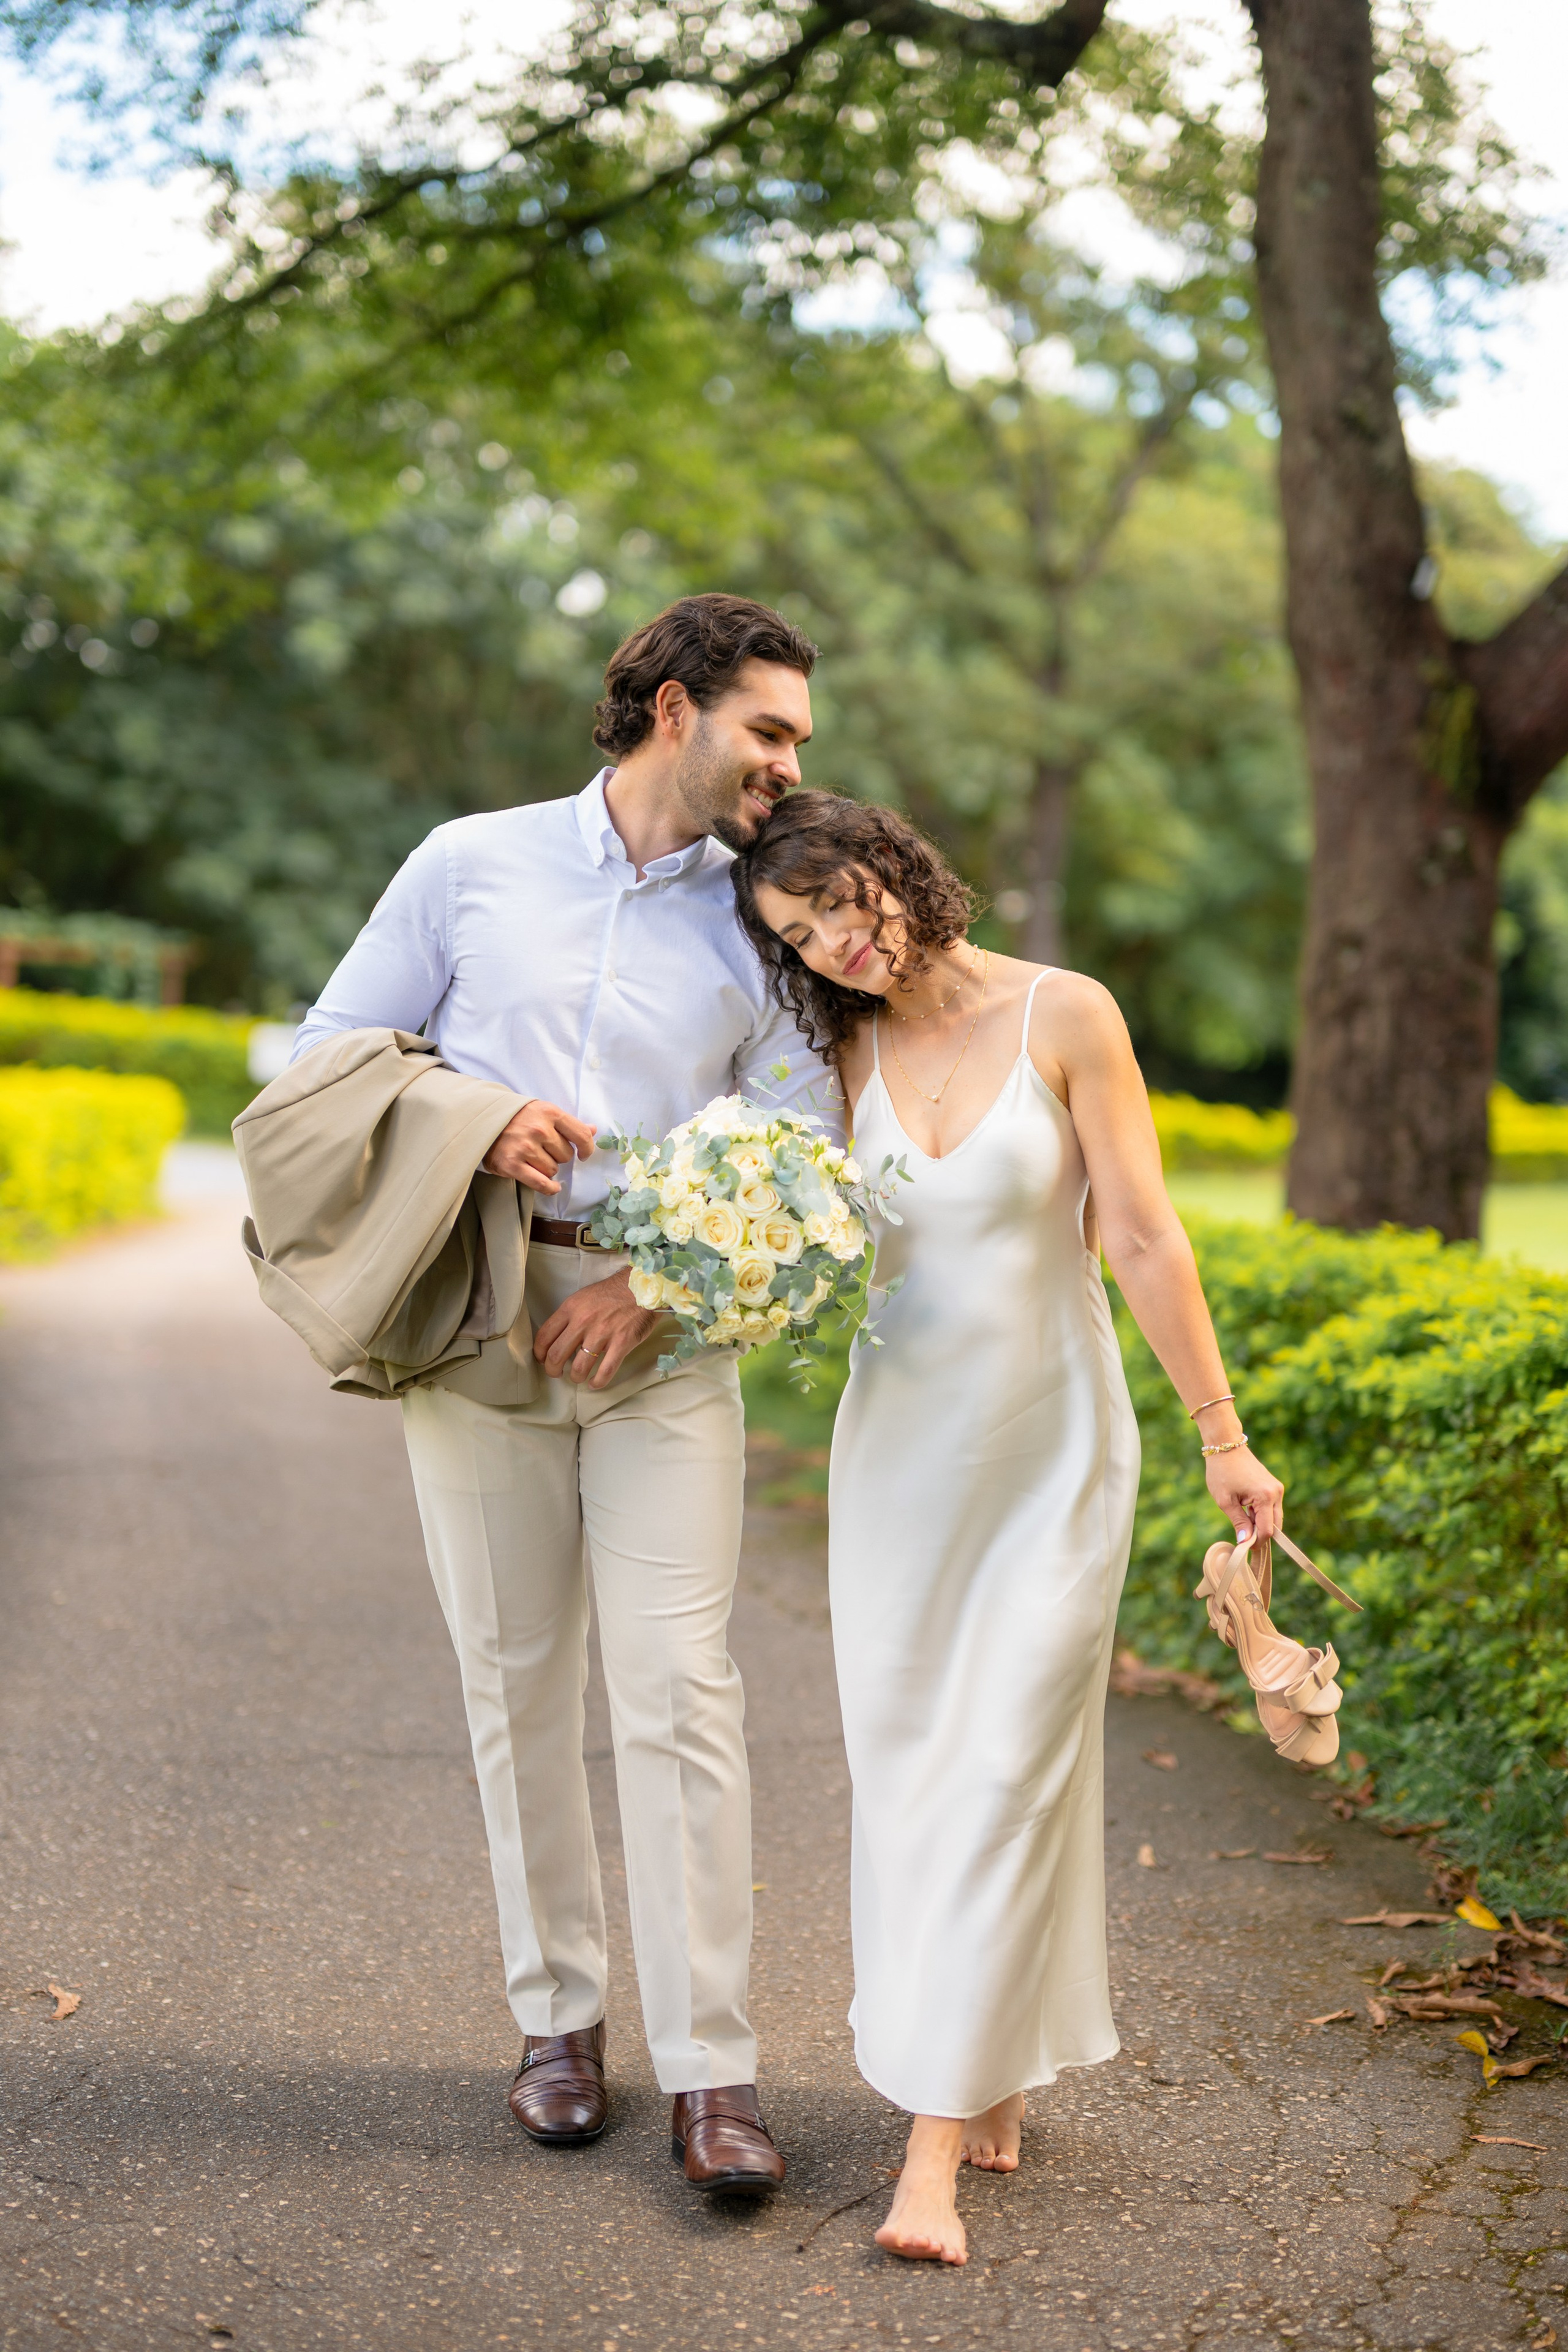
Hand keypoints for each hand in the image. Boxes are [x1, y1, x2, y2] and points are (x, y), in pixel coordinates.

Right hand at [484, 1099, 597, 1193]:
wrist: (483, 1122)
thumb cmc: (517, 1118)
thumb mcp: (543, 1112)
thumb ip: (568, 1123)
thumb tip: (593, 1129)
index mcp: (549, 1113)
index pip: (581, 1135)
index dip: (587, 1148)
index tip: (584, 1154)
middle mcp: (538, 1129)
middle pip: (566, 1155)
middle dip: (558, 1155)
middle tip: (543, 1149)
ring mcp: (525, 1147)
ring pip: (553, 1169)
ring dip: (547, 1168)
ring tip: (533, 1158)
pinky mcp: (512, 1164)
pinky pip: (542, 1183)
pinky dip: (549, 1187)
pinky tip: (552, 1186)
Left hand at [533, 1267, 659, 1389]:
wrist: (643, 1286)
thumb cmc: (613, 1293)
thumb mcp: (584, 1297)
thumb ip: (570, 1316)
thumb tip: (559, 1337)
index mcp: (571, 1308)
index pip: (544, 1336)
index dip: (540, 1353)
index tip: (542, 1359)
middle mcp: (583, 1321)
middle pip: (557, 1355)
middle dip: (552, 1370)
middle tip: (556, 1373)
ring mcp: (603, 1333)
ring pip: (579, 1367)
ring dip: (575, 1377)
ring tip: (578, 1377)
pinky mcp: (622, 1343)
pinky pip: (605, 1371)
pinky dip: (598, 1382)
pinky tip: (595, 1383)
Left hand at [1206, 1443, 1284, 1543]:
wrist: (1226, 1446)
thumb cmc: (1222, 1472)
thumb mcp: (1225, 1500)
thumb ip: (1238, 1522)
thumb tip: (1245, 1542)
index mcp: (1265, 1496)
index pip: (1267, 1530)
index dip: (1257, 1543)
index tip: (1244, 1547)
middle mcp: (1276, 1492)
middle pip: (1275, 1526)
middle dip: (1261, 1534)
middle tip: (1243, 1535)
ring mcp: (1277, 1489)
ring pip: (1274, 1517)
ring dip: (1260, 1523)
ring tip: (1241, 1516)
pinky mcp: (1274, 1487)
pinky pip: (1272, 1508)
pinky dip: (1261, 1514)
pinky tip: (1246, 1508)